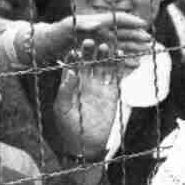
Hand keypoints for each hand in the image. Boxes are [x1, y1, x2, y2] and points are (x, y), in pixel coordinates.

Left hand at [53, 39, 121, 160]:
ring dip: (104, 56)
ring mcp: (99, 83)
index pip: (71, 66)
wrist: (87, 142)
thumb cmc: (69, 126)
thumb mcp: (63, 109)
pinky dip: (119, 66)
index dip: (73, 58)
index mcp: (70, 83)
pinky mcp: (112, 89)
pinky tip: (121, 57)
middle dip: (89, 52)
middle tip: (91, 42)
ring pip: (102, 65)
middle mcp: (84, 80)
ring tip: (106, 47)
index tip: (74, 50)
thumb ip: (65, 90)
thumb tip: (70, 72)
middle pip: (88, 61)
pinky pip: (116, 75)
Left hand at [60, 12, 152, 67]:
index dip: (130, 21)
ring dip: (133, 48)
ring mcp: (97, 45)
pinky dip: (124, 61)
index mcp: (95, 23)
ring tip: (146, 51)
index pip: (116, 19)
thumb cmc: (53, 35)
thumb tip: (98, 24)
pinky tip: (134, 64)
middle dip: (136, 36)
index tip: (143, 24)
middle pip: (122, 33)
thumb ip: (81, 25)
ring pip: (120, 46)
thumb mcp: (65, 28)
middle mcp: (99, 33)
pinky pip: (113, 58)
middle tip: (150, 40)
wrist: (43, 47)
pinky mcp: (95, 55)